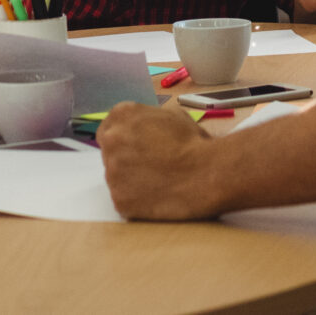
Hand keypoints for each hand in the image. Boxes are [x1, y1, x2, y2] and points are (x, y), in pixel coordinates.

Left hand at [98, 102, 225, 219]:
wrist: (205, 173)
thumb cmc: (193, 143)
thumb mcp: (172, 115)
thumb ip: (148, 118)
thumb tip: (145, 129)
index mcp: (122, 115)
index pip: (110, 127)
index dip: (124, 139)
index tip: (136, 148)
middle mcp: (111, 139)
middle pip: (109, 151)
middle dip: (125, 158)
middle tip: (149, 166)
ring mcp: (112, 171)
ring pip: (115, 177)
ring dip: (130, 180)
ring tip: (157, 182)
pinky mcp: (119, 199)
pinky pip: (123, 199)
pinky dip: (136, 201)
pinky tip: (156, 197)